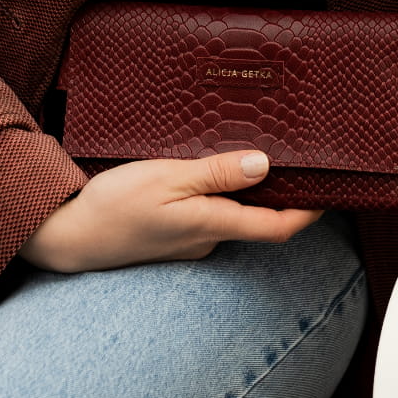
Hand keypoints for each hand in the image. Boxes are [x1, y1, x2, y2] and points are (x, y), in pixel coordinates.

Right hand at [19, 152, 322, 271]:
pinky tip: (207, 172)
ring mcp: (189, 242)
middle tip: (295, 160)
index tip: (330, 192)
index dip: (309, 213)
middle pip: (259, 221)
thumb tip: (263, 166)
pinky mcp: (173, 238)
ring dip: (245, 192)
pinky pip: (208, 216)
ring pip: (232, 216)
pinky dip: (218, 196)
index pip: (276, 227)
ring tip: (253, 154)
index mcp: (210, 224)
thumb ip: (215, 173)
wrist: (67, 236)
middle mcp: (207, 240)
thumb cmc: (112, 206)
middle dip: (279, 194)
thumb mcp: (165, 178)